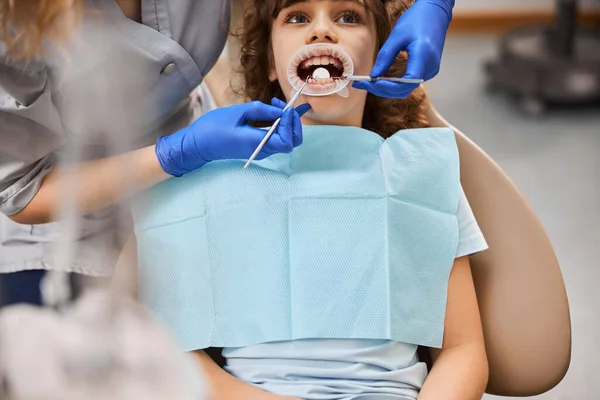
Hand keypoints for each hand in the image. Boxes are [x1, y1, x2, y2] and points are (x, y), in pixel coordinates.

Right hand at [156, 100, 309, 175]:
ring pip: (285, 140)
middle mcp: (262, 150)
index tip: (284, 108)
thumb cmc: (213, 128)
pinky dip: (280, 125)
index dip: (291, 124)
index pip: (287, 141)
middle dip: (294, 124)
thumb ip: (261, 110)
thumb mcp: (237, 113)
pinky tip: (275, 112)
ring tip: (275, 105)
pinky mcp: (256, 147)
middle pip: (291, 142)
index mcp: (258, 143)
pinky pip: (275, 138)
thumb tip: (281, 111)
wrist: (197, 145)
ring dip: (286, 122)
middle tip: (285, 107)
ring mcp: (260, 150)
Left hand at [353, 0, 452, 97]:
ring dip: (388, 89)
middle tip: (363, 84)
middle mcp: (430, 67)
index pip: (406, 82)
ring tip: (369, 83)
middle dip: (383, 90)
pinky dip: (395, 84)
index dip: (388, 87)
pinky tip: (382, 80)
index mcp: (424, 56)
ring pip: (406, 89)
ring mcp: (431, 70)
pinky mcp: (428, 70)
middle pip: (405, 89)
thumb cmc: (417, 20)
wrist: (435, 12)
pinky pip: (410, 83)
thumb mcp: (397, 36)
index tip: (371, 83)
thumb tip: (373, 76)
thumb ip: (385, 57)